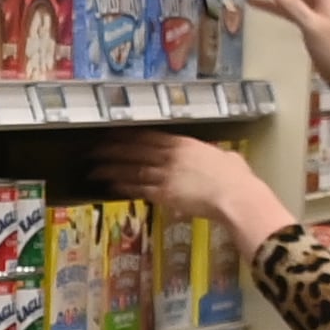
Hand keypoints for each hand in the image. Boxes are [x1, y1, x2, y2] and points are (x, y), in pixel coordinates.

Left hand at [90, 129, 290, 244]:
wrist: (235, 195)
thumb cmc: (237, 178)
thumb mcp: (228, 159)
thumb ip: (220, 156)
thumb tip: (226, 158)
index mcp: (184, 144)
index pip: (149, 136)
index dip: (129, 136)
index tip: (113, 135)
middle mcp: (171, 156)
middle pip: (134, 150)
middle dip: (111, 150)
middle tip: (93, 150)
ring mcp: (165, 174)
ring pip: (131, 170)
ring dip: (110, 169)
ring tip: (93, 169)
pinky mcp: (164, 194)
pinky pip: (138, 189)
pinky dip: (123, 188)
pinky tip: (110, 187)